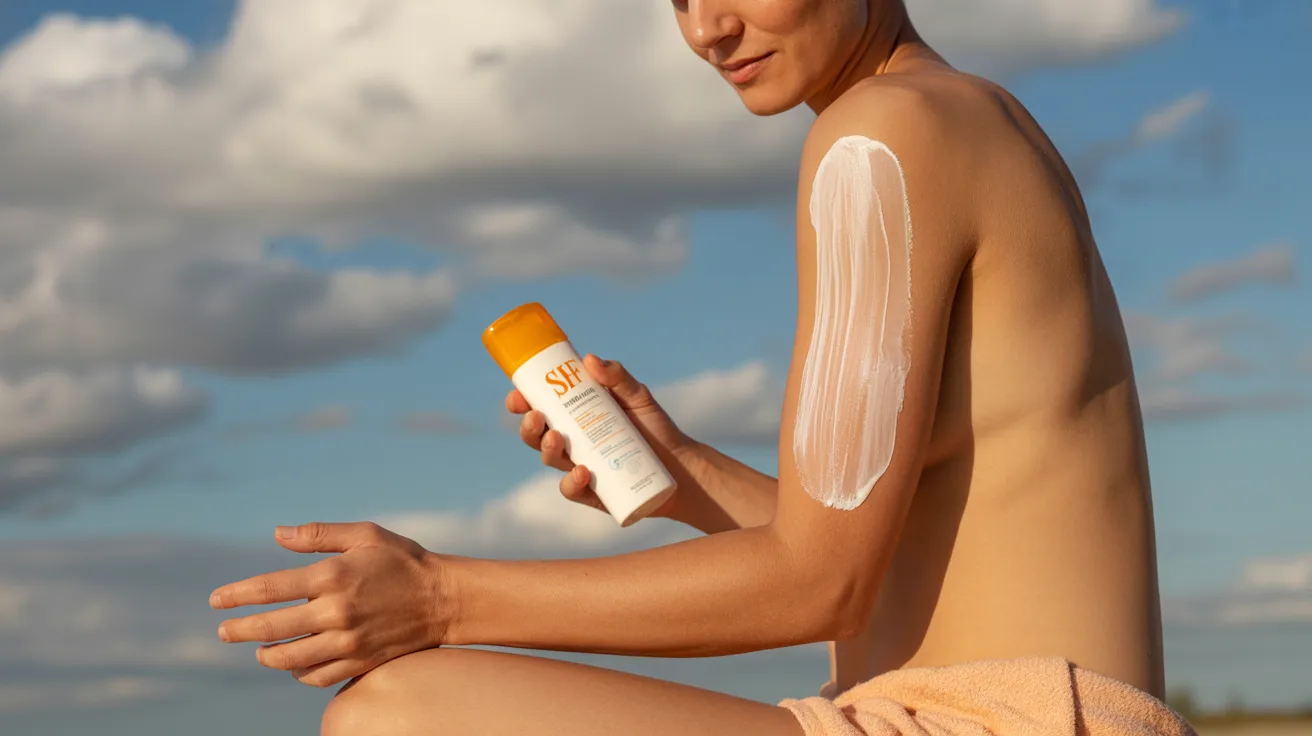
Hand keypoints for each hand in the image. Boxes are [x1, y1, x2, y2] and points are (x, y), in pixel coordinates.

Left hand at [209, 522, 450, 687]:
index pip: (269, 588)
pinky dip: (298, 672)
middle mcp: (335, 611)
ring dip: (266, 655)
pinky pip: (316, 676)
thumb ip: (319, 535)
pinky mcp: (360, 661)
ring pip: (289, 658)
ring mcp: (347, 640)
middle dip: (239, 630)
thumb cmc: (403, 560)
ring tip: (259, 650)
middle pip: (270, 627)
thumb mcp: (365, 535)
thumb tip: (277, 534)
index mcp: (332, 576)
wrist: (444, 599)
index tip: (216, 601)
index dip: (236, 595)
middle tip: (224, 631)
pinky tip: (293, 663)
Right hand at [507, 353, 704, 522]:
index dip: (522, 402)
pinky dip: (572, 482)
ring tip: (557, 437)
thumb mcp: (638, 396)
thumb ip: (617, 376)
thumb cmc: (655, 427)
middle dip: (528, 426)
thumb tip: (590, 360)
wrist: (681, 465)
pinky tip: (583, 472)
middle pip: (536, 435)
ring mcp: (579, 467)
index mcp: (575, 416)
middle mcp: (572, 442)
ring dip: (545, 448)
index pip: (540, 408)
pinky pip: (572, 489)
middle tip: (536, 415)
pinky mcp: (592, 492)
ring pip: (549, 459)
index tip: (517, 395)